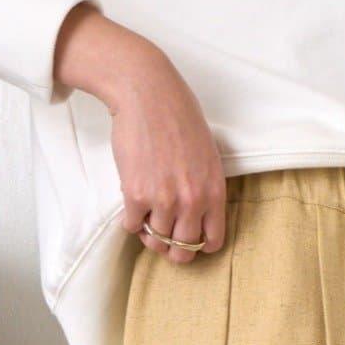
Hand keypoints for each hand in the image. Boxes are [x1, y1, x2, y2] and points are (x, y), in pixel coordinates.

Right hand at [54, 4, 225, 262]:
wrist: (148, 93)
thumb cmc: (179, 117)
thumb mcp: (208, 156)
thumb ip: (205, 189)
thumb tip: (193, 218)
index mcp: (214, 192)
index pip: (212, 242)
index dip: (198, 246)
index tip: (188, 239)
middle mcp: (192, 201)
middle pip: (183, 250)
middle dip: (172, 249)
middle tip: (163, 239)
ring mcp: (164, 200)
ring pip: (156, 240)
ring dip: (149, 234)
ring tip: (146, 216)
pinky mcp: (136, 195)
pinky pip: (132, 227)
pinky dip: (131, 221)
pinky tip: (132, 207)